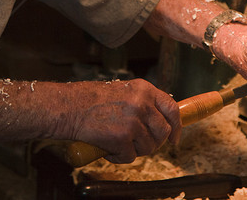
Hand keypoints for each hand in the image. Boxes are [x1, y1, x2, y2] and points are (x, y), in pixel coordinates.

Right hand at [62, 79, 181, 163]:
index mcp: (144, 89)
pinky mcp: (122, 138)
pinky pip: (130, 157)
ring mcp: (133, 121)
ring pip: (148, 147)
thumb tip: (160, 121)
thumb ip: (143, 102)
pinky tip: (107, 147)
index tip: (174, 137)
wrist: (69, 107)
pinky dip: (119, 157)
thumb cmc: (92, 100)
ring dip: (134, 150)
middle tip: (140, 144)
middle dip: (155, 142)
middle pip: (163, 131)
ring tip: (117, 141)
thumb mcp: (124, 91)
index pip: (172, 108)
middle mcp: (142, 104)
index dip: (176, 126)